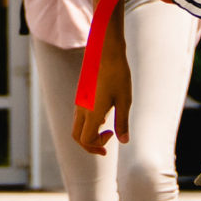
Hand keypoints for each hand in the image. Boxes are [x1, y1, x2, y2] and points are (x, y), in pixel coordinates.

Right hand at [72, 43, 130, 158]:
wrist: (107, 52)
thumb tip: (124, 141)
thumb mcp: (125, 101)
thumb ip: (122, 123)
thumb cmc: (118, 75)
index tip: (112, 135)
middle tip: (104, 148)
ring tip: (106, 130)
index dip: (97, 145)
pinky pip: (80, 116)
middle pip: (76, 136)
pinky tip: (104, 115)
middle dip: (89, 146)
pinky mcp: (81, 95)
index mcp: (92, 113)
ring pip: (77, 126)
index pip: (85, 140)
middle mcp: (82, 109)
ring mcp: (79, 102)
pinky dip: (89, 123)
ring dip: (89, 133)